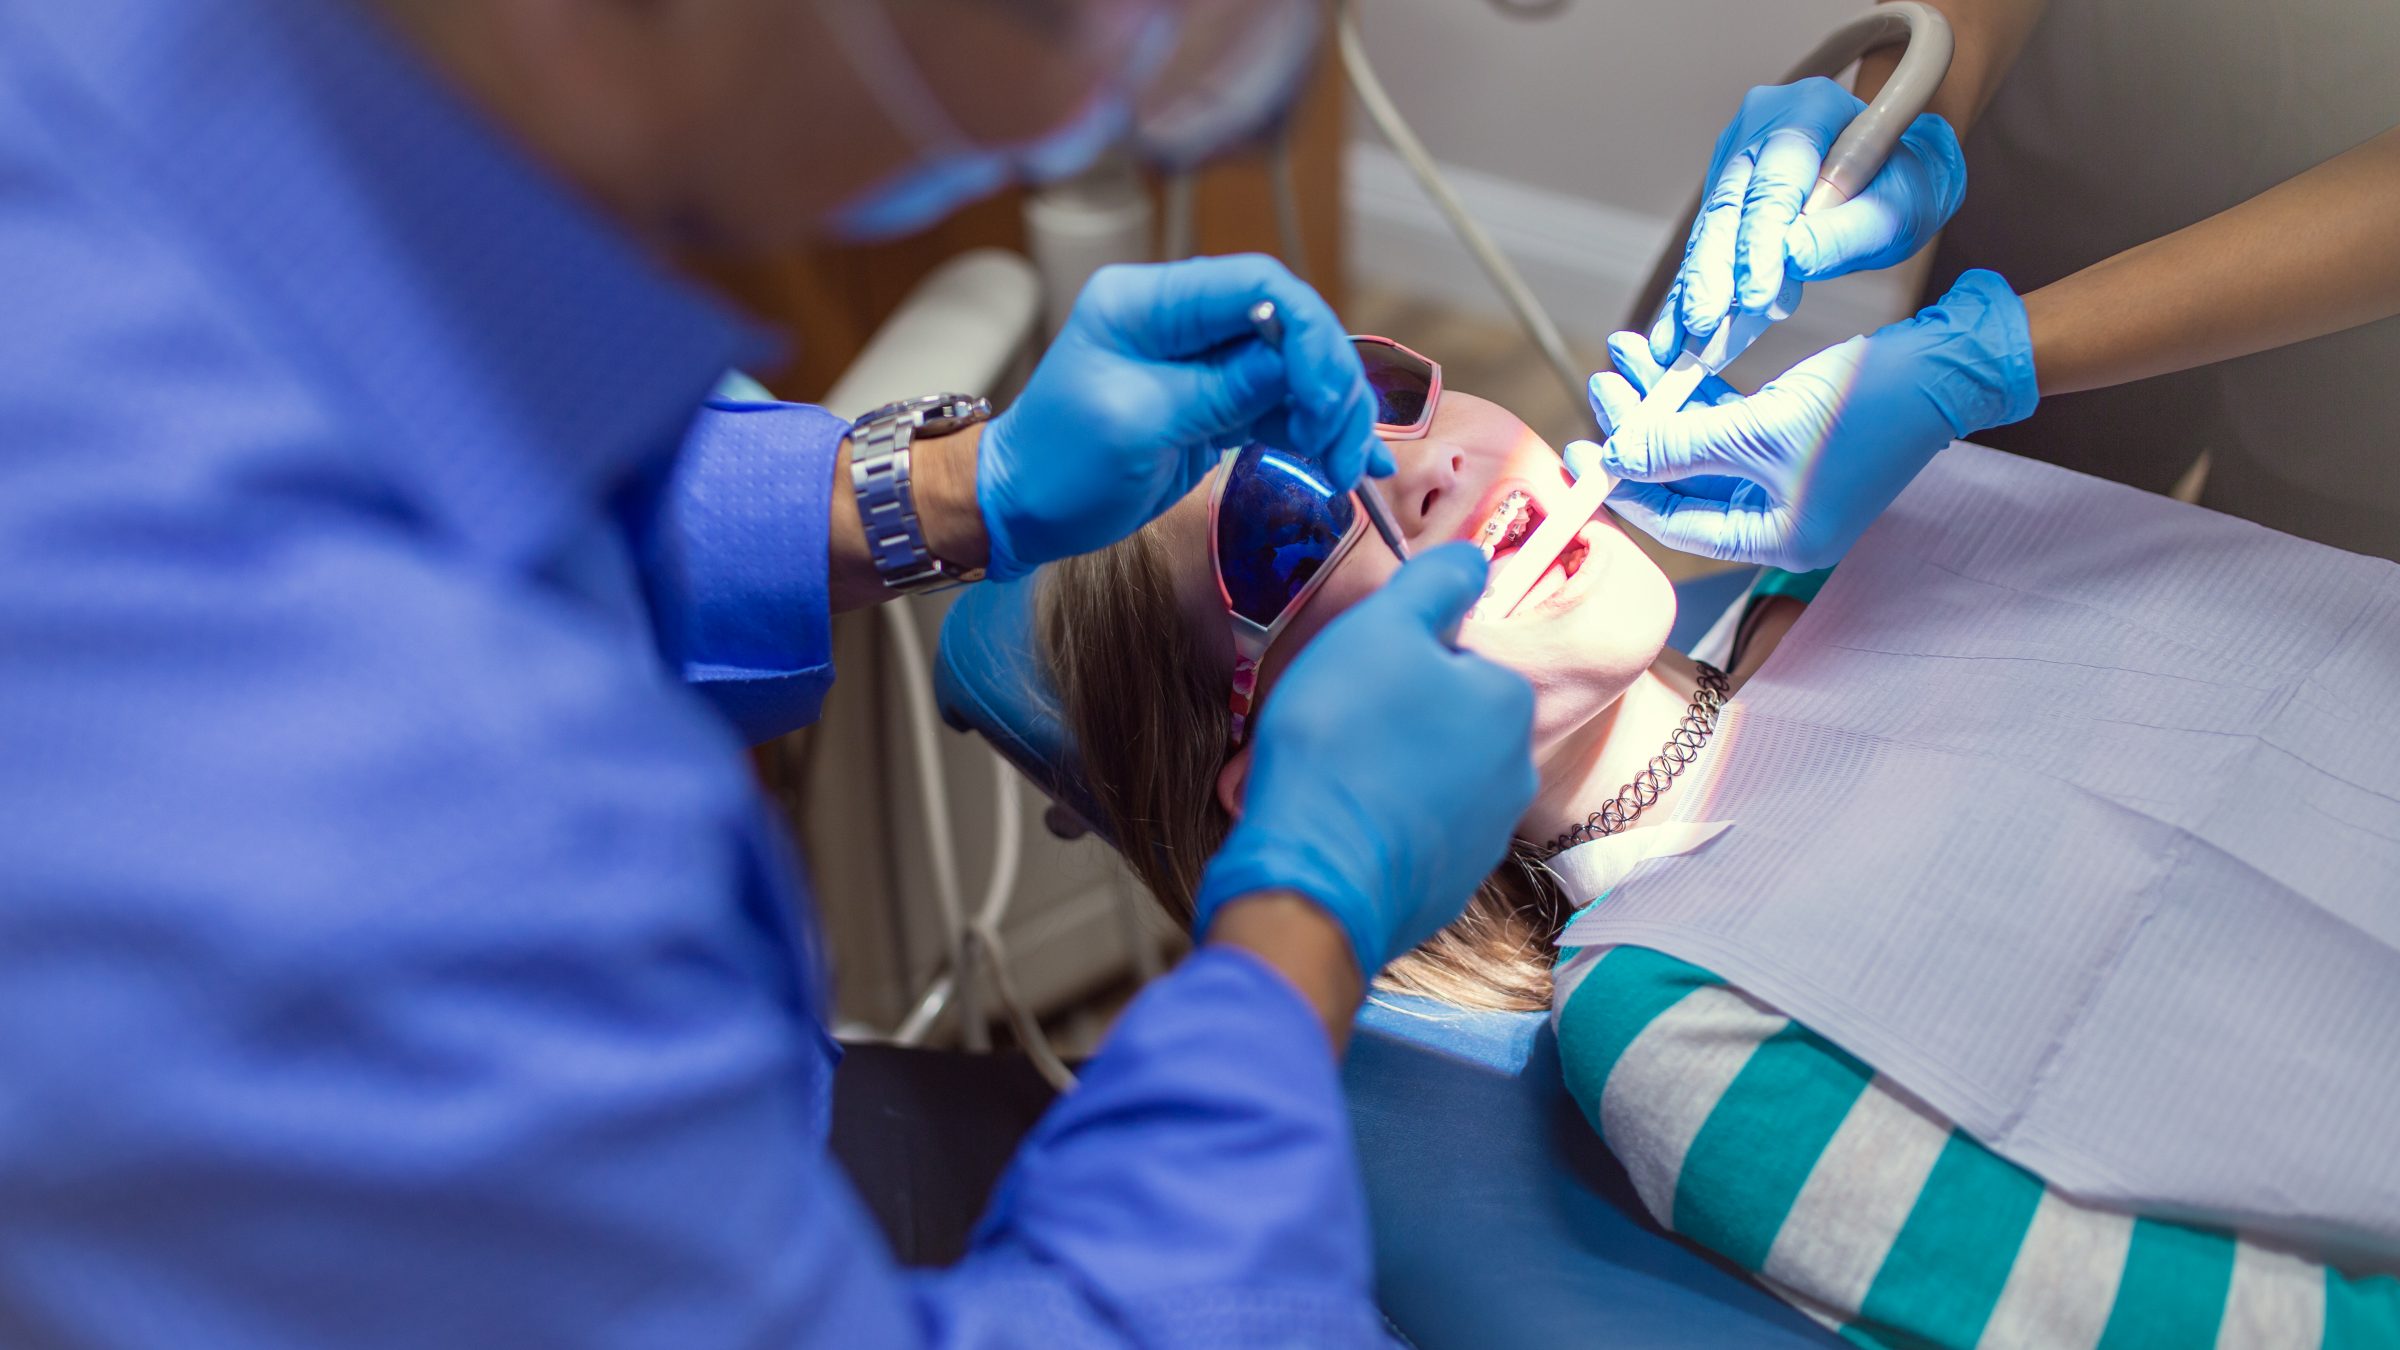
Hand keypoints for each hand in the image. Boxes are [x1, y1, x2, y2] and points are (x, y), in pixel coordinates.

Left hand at [977, 255, 1384, 580]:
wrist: (1024, 510)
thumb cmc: (1060, 464)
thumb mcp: (1139, 423)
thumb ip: (1221, 390)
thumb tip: (1297, 367)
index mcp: (1149, 302)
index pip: (1254, 285)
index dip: (1307, 333)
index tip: (1328, 396)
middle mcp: (1181, 320)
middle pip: (1288, 327)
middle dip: (1329, 382)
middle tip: (1343, 443)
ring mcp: (1201, 362)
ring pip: (1295, 371)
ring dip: (1333, 416)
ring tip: (1349, 468)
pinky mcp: (1216, 403)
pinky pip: (1282, 406)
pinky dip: (1317, 433)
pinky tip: (1349, 464)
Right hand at [1192, 545, 1537, 974]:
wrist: (1314, 872)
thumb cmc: (1343, 738)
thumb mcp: (1382, 629)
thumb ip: (1435, 583)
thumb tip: (1474, 558)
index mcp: (1508, 700)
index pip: (1457, 655)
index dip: (1400, 658)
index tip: (1358, 677)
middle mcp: (1516, 770)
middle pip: (1449, 719)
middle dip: (1399, 717)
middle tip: (1339, 726)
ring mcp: (1486, 837)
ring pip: (1434, 777)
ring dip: (1392, 771)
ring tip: (1336, 777)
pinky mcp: (1450, 887)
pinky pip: (1417, 835)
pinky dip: (1385, 825)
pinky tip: (1343, 824)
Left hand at [1600, 269, 2038, 570]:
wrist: (1950, 363)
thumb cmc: (1867, 402)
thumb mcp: (1761, 428)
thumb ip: (1682, 446)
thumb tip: (1614, 456)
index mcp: (1775, 538)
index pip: (1676, 524)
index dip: (1623, 486)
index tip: (1579, 450)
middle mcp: (1779, 518)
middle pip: (1683, 482)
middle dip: (1638, 432)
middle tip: (1601, 386)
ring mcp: (1789, 479)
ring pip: (1701, 446)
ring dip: (1662, 402)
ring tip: (1624, 356)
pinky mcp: (1796, 440)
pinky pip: (1729, 424)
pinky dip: (1698, 395)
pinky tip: (1668, 359)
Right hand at [1652, 78, 1965, 365]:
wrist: (1898, 172)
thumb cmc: (1906, 186)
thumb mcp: (1899, 209)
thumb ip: (1847, 231)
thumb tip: (1791, 258)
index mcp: (1812, 109)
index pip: (1776, 179)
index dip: (1760, 239)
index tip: (1755, 293)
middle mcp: (1762, 124)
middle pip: (1729, 201)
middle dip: (1713, 268)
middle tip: (1703, 321)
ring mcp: (1736, 155)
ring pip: (1710, 225)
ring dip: (1695, 286)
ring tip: (1679, 339)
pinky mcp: (1724, 190)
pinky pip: (1707, 242)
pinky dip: (1694, 288)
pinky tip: (1675, 331)